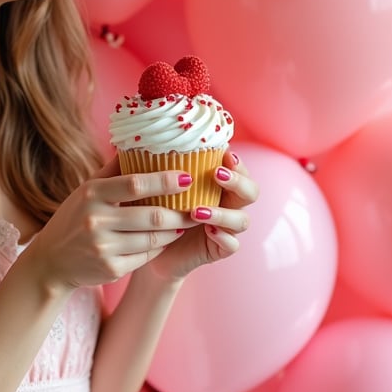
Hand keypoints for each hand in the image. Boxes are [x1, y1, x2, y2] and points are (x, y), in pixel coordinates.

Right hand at [25, 155, 194, 291]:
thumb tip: (142, 143)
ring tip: (186, 222)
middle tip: (197, 207)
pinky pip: (147, 256)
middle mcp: (96, 221)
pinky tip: (167, 239)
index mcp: (91, 194)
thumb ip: (113, 171)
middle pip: (152, 215)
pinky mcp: (111, 269)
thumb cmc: (74, 219)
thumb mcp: (86, 191)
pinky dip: (161, 247)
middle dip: (180, 212)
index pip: (135, 184)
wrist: (51, 261)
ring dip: (175, 231)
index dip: (164, 181)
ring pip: (154, 238)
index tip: (186, 178)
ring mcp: (103, 247)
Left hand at [146, 150, 258, 282]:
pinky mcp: (219, 249)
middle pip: (250, 192)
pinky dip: (224, 237)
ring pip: (242, 219)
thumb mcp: (153, 188)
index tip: (224, 153)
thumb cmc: (151, 213)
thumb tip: (140, 142)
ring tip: (197, 211)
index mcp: (215, 186)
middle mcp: (226, 205)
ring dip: (223, 213)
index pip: (237, 170)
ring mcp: (226, 229)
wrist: (146, 250)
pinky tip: (209, 232)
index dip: (235, 162)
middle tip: (217, 175)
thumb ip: (157, 169)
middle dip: (238, 182)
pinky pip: (232, 245)